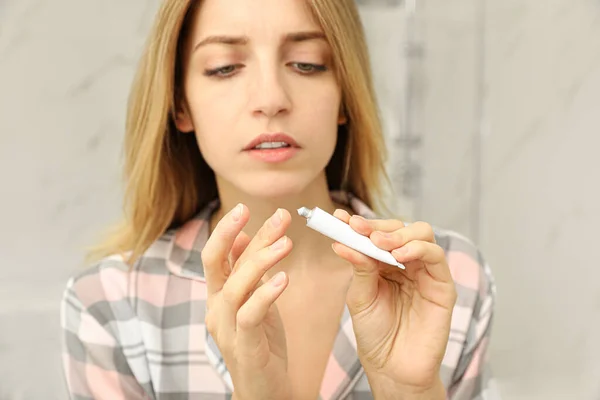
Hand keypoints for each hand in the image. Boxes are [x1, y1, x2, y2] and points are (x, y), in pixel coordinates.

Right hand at [202, 204, 293, 399]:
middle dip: (231, 232)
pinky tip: (284, 279)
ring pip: (234, 285)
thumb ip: (248, 271)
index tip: (246, 206)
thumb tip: (245, 235)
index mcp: (218, 295)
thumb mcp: (256, 301)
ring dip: (259, 259)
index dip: (228, 229)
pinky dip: (265, 294)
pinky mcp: (244, 346)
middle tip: (259, 211)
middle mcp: (216, 308)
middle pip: (214, 262)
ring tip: (286, 242)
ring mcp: (226, 328)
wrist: (265, 392)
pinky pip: (250, 315)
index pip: (216, 254)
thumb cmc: (262, 344)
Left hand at [331, 210, 456, 396]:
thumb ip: (359, 267)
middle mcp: (406, 263)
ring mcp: (425, 272)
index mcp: (384, 263)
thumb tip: (343, 240)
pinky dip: (418, 248)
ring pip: (421, 234)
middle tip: (359, 228)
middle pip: (400, 228)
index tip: (341, 219)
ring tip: (379, 244)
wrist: (392, 367)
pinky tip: (399, 255)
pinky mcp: (442, 285)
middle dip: (378, 226)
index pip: (376, 234)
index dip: (360, 225)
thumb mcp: (359, 297)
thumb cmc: (375, 333)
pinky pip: (436, 256)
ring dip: (398, 234)